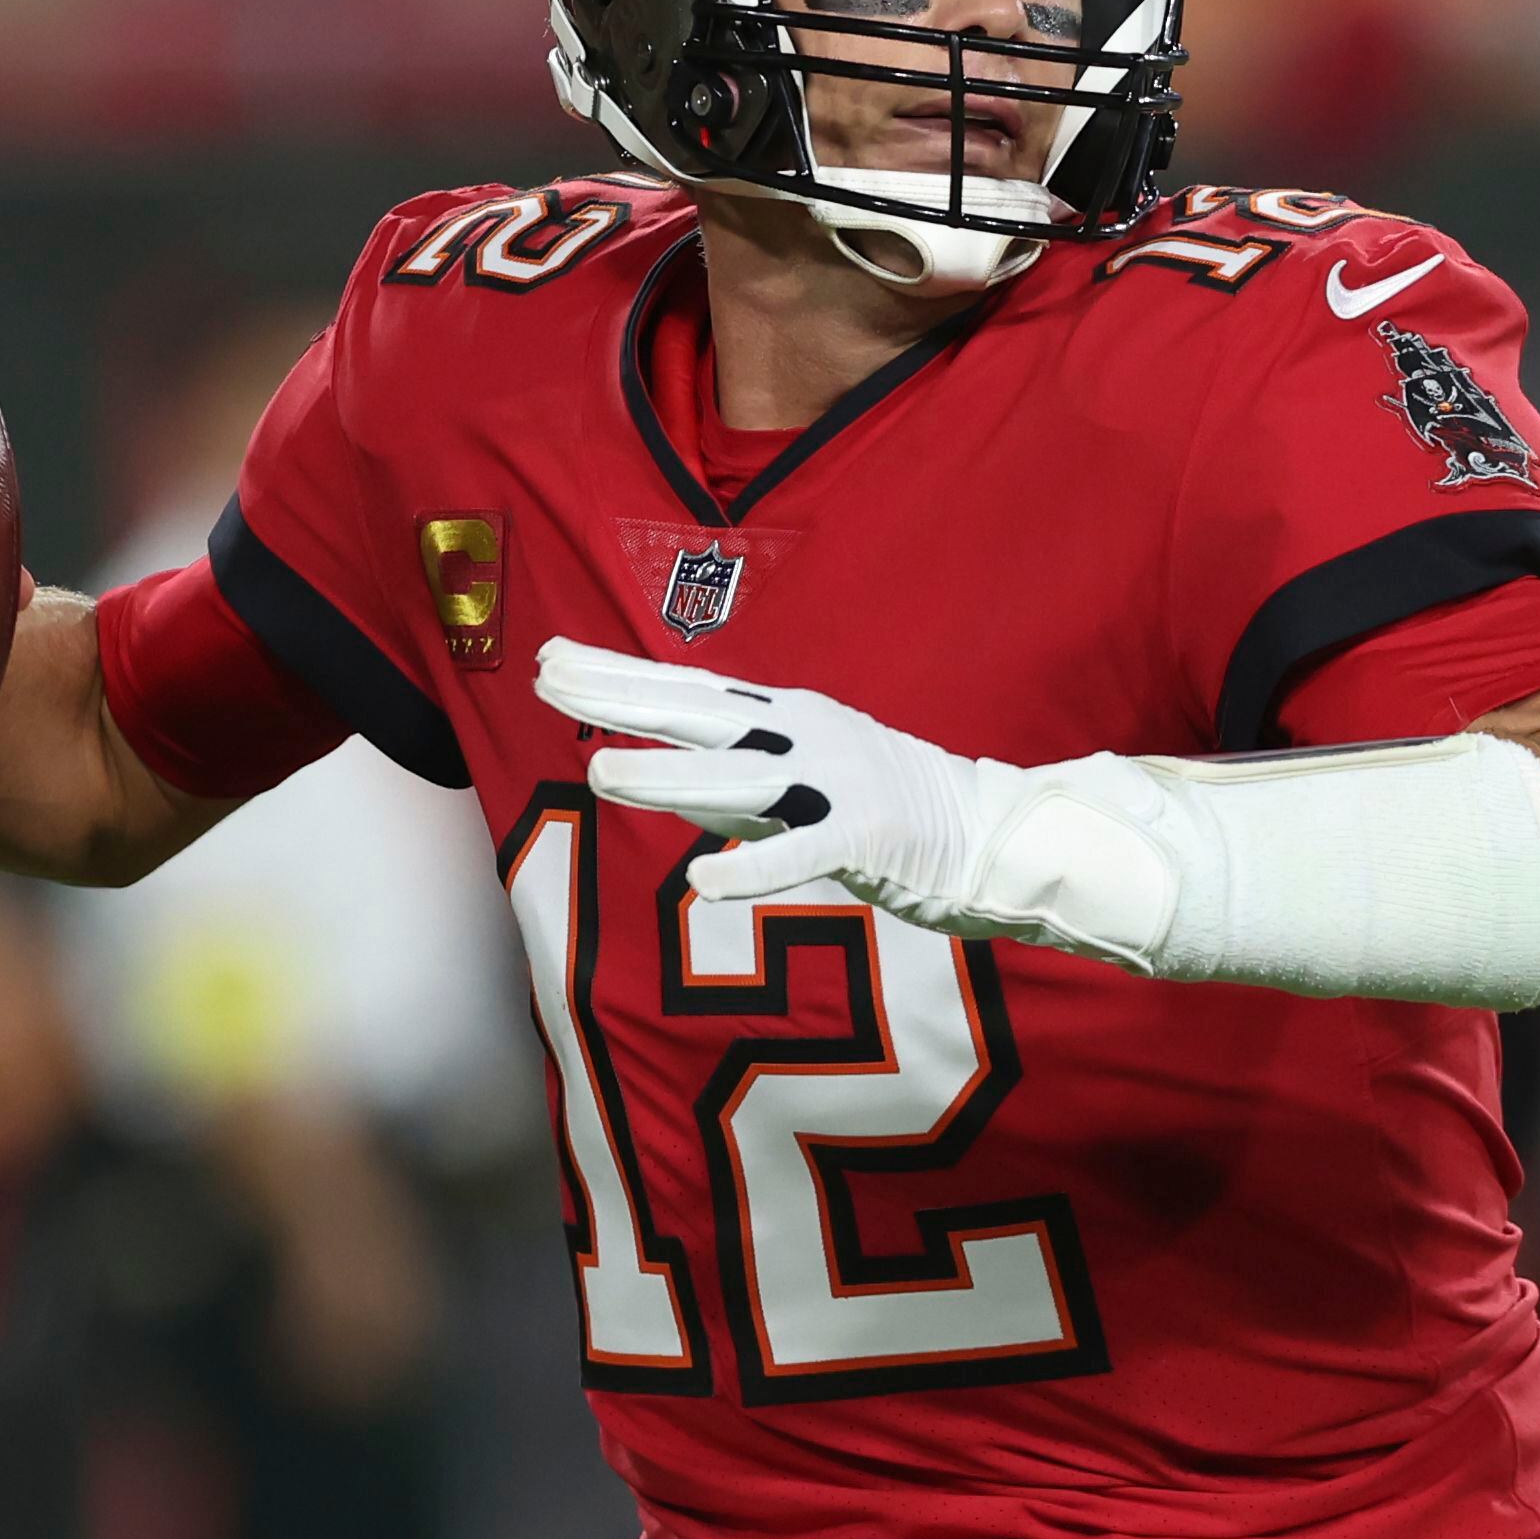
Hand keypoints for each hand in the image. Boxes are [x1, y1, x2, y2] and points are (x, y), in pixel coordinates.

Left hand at [535, 638, 1014, 922]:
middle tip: (548, 682)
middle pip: (699, 714)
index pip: (688, 690)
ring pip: (739, 781)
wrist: (990, 832)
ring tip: (599, 774)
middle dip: (622, 699)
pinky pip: (804, 854)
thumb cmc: (888, 806)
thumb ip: (732, 776)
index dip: (619, 676)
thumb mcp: (801, 773)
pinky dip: (755, 868)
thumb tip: (657, 774)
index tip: (550, 659)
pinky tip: (705, 880)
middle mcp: (804, 736)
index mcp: (787, 716)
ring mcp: (836, 783)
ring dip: (669, 779)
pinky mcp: (869, 839)